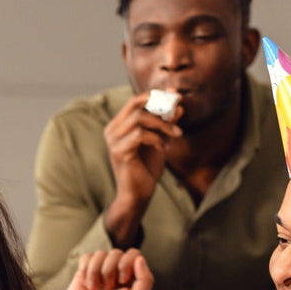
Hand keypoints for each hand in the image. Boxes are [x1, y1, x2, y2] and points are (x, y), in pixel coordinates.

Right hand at [59, 249, 153, 289]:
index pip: (134, 255)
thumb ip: (146, 280)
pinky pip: (86, 257)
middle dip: (110, 269)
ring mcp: (100, 272)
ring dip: (96, 272)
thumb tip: (139, 259)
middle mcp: (117, 274)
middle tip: (108, 288)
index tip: (122, 281)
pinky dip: (85, 270)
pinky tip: (86, 284)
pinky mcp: (85, 272)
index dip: (127, 263)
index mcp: (132, 279)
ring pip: (100, 254)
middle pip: (117, 252)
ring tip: (95, 289)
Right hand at [102, 92, 182, 247]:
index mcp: (118, 125)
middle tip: (177, 109)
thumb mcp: (160, 141)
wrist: (138, 194)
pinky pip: (140, 135)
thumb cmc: (146, 168)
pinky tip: (162, 149)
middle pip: (135, 104)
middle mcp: (112, 130)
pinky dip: (156, 139)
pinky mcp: (119, 151)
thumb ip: (166, 124)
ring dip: (162, 124)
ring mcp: (113, 141)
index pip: (134, 101)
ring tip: (175, 135)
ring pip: (139, 117)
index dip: (155, 95)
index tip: (175, 95)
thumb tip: (178, 106)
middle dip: (159, 104)